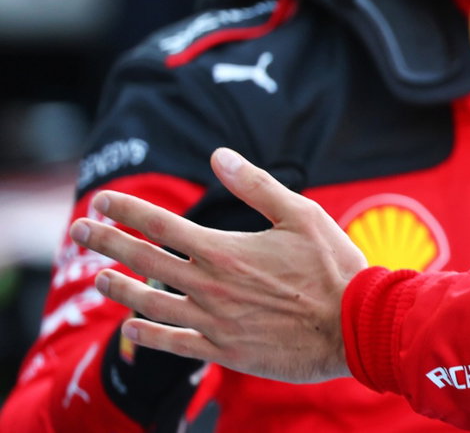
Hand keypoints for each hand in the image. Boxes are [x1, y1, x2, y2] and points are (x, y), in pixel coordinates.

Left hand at [69, 148, 367, 383]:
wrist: (354, 326)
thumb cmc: (334, 267)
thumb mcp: (302, 215)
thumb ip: (256, 186)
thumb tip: (218, 156)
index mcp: (225, 249)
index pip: (161, 225)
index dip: (127, 210)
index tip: (102, 201)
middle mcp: (210, 285)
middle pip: (144, 260)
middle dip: (106, 243)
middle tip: (79, 230)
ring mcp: (213, 320)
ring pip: (151, 303)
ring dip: (119, 289)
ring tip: (98, 278)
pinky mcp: (224, 349)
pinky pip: (174, 343)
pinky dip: (148, 335)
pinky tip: (132, 328)